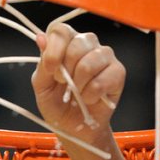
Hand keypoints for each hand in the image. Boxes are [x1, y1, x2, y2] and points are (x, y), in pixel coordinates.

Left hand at [32, 23, 125, 146]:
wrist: (74, 129)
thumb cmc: (57, 105)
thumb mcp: (42, 86)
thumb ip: (42, 64)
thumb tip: (41, 37)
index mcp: (66, 43)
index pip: (61, 30)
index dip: (55, 49)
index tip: (50, 70)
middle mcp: (87, 44)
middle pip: (77, 45)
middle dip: (67, 72)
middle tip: (66, 86)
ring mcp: (105, 57)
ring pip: (90, 62)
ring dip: (79, 85)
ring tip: (78, 94)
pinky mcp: (118, 72)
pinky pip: (102, 80)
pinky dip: (91, 95)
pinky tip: (90, 99)